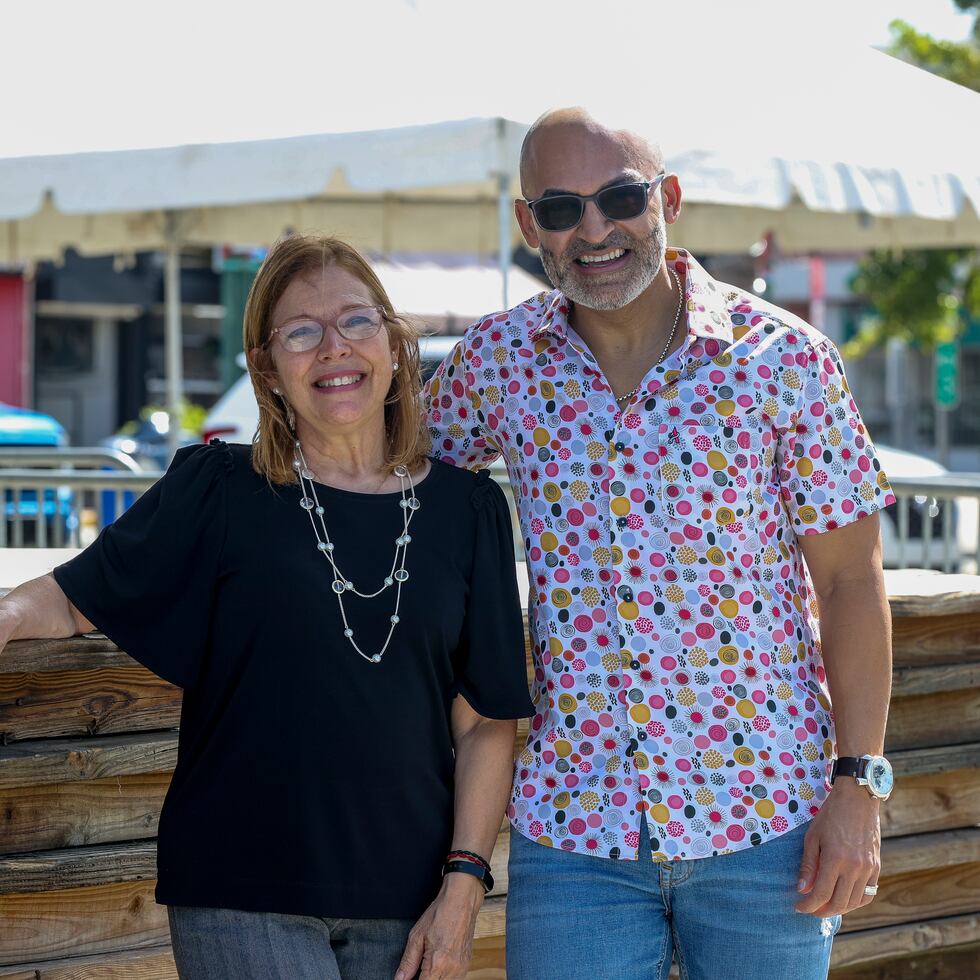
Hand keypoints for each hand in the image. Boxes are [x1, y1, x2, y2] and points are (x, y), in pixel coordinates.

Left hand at [394, 873, 483, 979]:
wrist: (461, 900)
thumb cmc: (439, 914)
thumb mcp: (417, 936)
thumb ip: (408, 962)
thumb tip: (399, 979)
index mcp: (438, 964)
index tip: (411, 976)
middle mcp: (452, 970)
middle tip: (417, 971)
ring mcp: (462, 968)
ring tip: (427, 969)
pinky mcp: (467, 964)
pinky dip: (445, 978)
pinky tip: (438, 969)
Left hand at [795, 779, 880, 916]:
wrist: (858, 799)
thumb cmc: (830, 815)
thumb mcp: (812, 837)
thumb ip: (809, 865)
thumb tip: (802, 889)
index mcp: (836, 859)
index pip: (821, 894)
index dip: (808, 905)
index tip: (798, 907)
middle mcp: (855, 868)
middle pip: (839, 903)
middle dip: (822, 911)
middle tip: (810, 909)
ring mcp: (868, 869)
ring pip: (855, 902)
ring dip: (839, 909)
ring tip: (824, 906)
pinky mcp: (877, 867)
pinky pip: (868, 894)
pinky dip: (856, 902)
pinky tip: (844, 899)